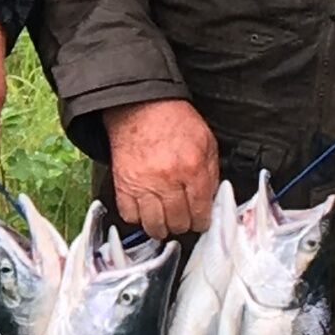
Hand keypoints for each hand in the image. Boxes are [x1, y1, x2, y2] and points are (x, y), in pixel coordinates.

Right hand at [103, 97, 219, 237]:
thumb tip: (210, 198)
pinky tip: (145, 211)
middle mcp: (167, 180)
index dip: (202, 221)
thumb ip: (211, 172)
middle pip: (178, 222)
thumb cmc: (173, 121)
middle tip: (183, 219)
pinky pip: (130, 215)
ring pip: (154, 225)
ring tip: (165, 222)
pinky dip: (138, 218)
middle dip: (183, 225)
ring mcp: (143, 184)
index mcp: (192, 168)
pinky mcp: (123, 185)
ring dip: (161, 228)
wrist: (140, 107)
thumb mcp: (206, 141)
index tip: (200, 221)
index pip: (201, 212)